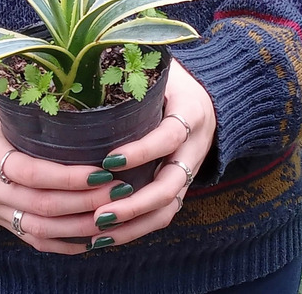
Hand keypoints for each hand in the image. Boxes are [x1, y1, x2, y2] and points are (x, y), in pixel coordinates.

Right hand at [0, 90, 116, 253]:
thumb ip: (26, 108)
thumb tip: (73, 97)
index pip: (31, 172)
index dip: (68, 176)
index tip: (101, 170)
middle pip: (41, 205)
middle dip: (84, 202)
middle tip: (118, 190)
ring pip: (40, 229)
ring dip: (80, 226)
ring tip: (113, 215)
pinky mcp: (0, 219)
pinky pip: (32, 239)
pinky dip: (63, 243)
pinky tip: (90, 237)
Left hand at [87, 58, 215, 249]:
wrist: (212, 97)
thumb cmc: (176, 80)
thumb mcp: (164, 69)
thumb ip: (138, 72)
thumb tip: (89, 66)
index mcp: (191, 113)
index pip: (169, 137)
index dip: (142, 151)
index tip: (109, 160)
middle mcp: (194, 147)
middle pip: (172, 186)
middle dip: (136, 204)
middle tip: (100, 213)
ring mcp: (189, 169)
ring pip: (169, 208)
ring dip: (135, 224)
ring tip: (98, 233)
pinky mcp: (179, 182)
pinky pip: (164, 211)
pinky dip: (137, 226)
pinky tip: (107, 234)